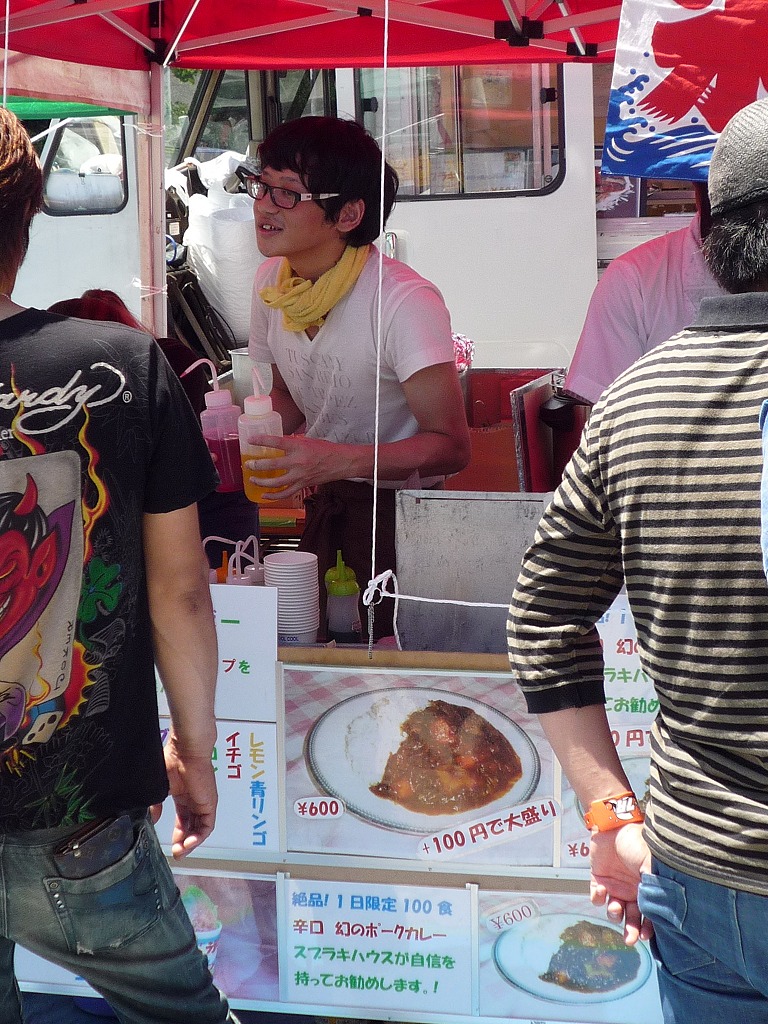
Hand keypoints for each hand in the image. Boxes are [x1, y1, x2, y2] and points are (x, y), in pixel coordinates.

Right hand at [162, 736, 217, 857]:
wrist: (186, 750)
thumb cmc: (172, 760)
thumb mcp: (160, 788)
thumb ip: (156, 805)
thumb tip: (152, 819)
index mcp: (183, 795)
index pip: (183, 819)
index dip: (178, 834)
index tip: (169, 845)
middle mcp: (195, 800)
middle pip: (192, 826)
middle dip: (184, 842)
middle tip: (176, 854)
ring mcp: (203, 802)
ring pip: (200, 828)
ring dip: (191, 843)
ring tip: (181, 852)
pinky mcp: (209, 803)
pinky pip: (207, 825)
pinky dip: (199, 837)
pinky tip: (188, 844)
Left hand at [245, 433, 355, 498]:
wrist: (341, 462)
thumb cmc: (325, 450)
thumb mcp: (307, 441)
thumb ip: (292, 443)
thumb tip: (277, 444)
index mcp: (298, 447)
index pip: (276, 442)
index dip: (261, 441)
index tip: (250, 440)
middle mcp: (298, 462)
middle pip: (272, 465)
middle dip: (257, 465)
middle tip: (248, 464)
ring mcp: (300, 476)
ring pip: (276, 483)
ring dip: (262, 482)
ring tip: (252, 479)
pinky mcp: (303, 485)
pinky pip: (286, 493)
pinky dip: (274, 496)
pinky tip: (265, 495)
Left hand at [590, 824, 652, 944]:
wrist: (614, 825)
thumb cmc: (636, 843)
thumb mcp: (651, 864)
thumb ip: (656, 886)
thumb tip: (662, 908)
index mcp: (646, 889)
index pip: (649, 914)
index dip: (648, 927)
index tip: (645, 936)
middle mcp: (631, 891)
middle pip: (632, 918)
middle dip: (631, 930)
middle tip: (630, 939)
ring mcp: (615, 886)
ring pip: (614, 910)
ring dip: (614, 913)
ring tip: (615, 907)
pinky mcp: (599, 878)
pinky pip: (596, 896)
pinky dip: (598, 897)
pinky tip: (602, 890)